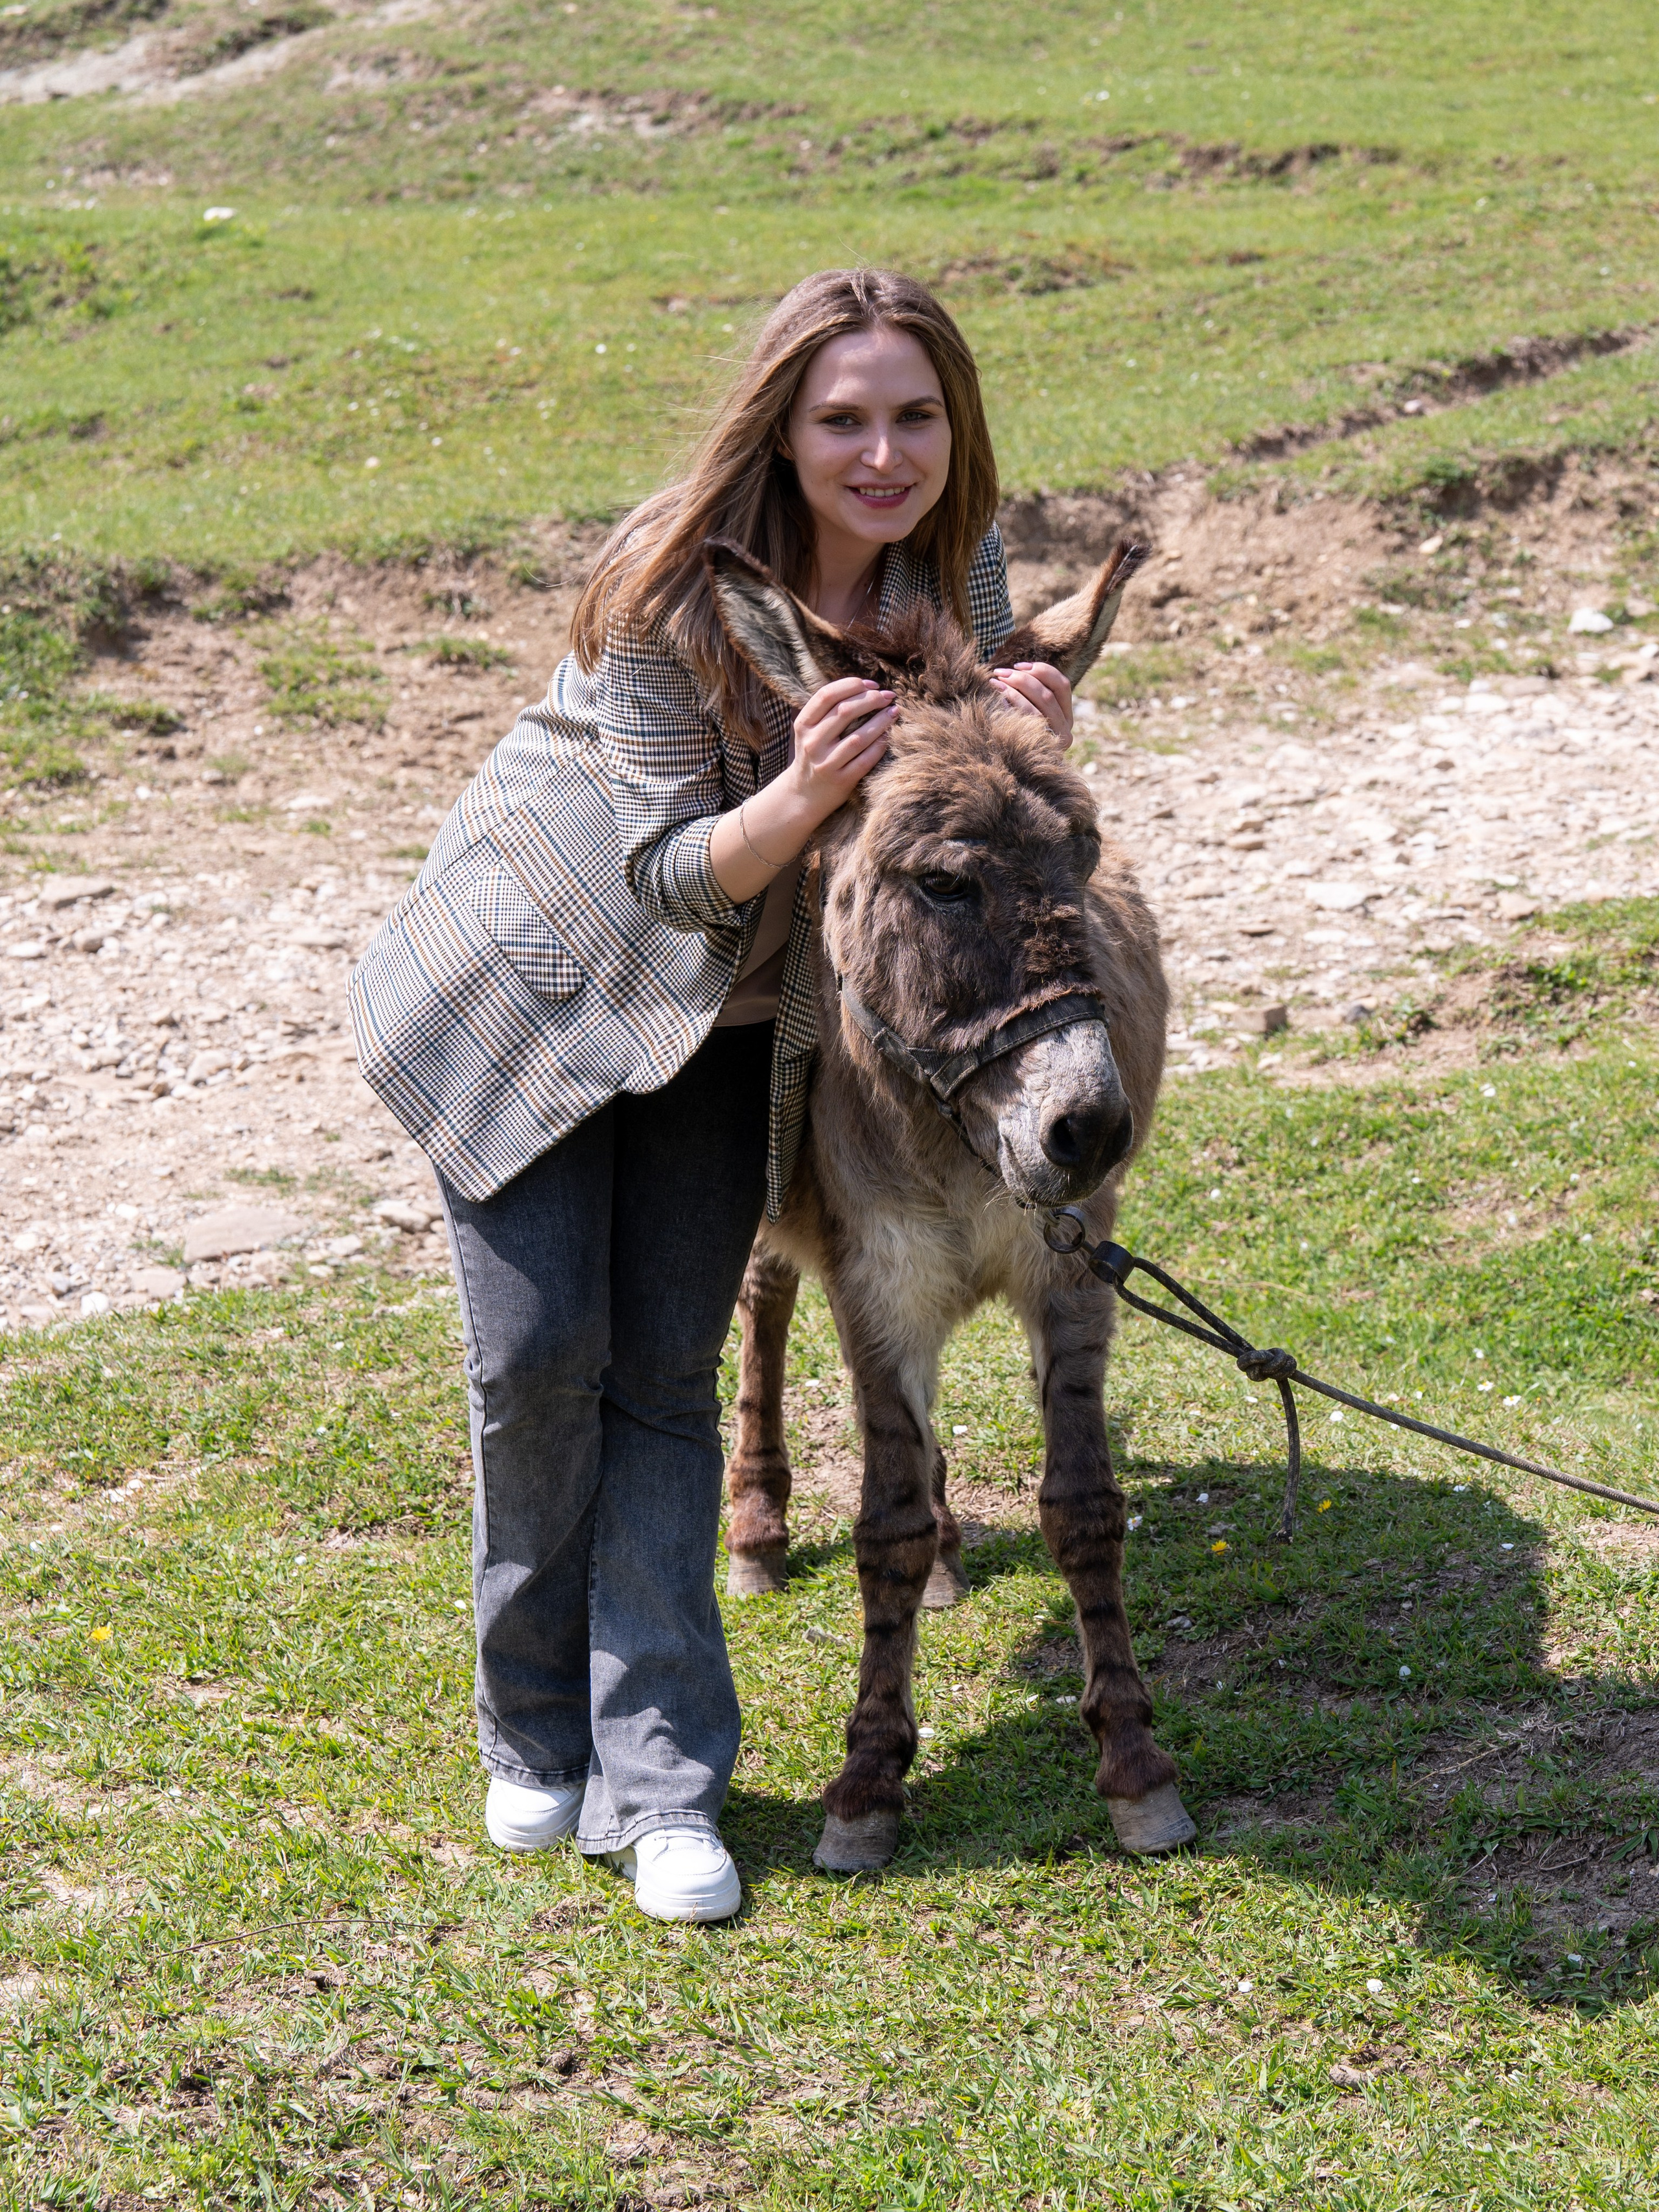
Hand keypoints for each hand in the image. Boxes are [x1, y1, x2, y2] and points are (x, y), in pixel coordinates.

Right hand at [788, 676, 895, 816]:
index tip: (872, 684)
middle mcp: (812, 743)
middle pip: (845, 711)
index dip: (852, 685)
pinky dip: (880, 745)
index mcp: (803, 725)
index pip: (827, 695)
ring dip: (881, 721)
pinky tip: (889, 735)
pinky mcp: (841, 780)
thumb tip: (866, 687)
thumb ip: (828, 710)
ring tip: (894, 711)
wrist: (804, 795)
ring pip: (858, 737)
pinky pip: (866, 760)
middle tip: (888, 696)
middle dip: (871, 699)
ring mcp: (826, 763)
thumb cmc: (814, 754)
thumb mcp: (810, 730)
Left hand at [990, 660, 1072, 745]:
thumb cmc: (1018, 734)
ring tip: (995, 683)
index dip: (1041, 670)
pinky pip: (1028, 721)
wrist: (1013, 774)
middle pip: (1048, 694)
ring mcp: (1055, 743)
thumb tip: (1017, 668)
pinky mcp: (1041, 750)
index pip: (1061, 685)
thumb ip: (1032, 694)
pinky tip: (997, 700)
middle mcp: (1066, 731)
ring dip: (1014, 690)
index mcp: (1067, 717)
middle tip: (999, 673)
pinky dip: (1013, 706)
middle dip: (1022, 679)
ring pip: (1039, 707)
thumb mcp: (1032, 713)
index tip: (1018, 665)